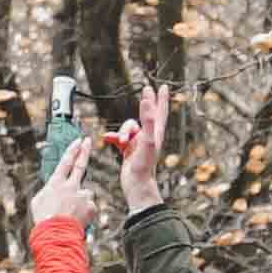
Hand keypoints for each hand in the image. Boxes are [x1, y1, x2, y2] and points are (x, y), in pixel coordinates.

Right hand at [27, 135, 105, 229]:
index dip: (72, 150)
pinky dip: (85, 212)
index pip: (66, 162)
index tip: (78, 141)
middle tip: (88, 142)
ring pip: (84, 193)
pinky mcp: (91, 206)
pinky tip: (77, 219)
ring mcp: (82, 195)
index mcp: (56, 183)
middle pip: (80, 165)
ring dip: (80, 201)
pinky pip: (89, 206)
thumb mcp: (38, 201)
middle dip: (84, 151)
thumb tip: (55, 188)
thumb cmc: (44, 219)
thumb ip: (49, 191)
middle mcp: (71, 186)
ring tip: (70, 213)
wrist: (56, 233)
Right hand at [112, 86, 176, 202]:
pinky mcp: (129, 150)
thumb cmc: (145, 165)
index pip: (160, 111)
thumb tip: (147, 101)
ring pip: (127, 127)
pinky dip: (113, 137)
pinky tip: (108, 139)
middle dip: (145, 104)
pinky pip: (119, 138)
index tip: (163, 87)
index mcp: (156, 133)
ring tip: (121, 142)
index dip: (162, 99)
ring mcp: (138, 143)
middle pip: (146, 115)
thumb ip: (147, 120)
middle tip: (147, 90)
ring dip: (121, 132)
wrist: (137, 185)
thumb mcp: (147, 140)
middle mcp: (149, 136)